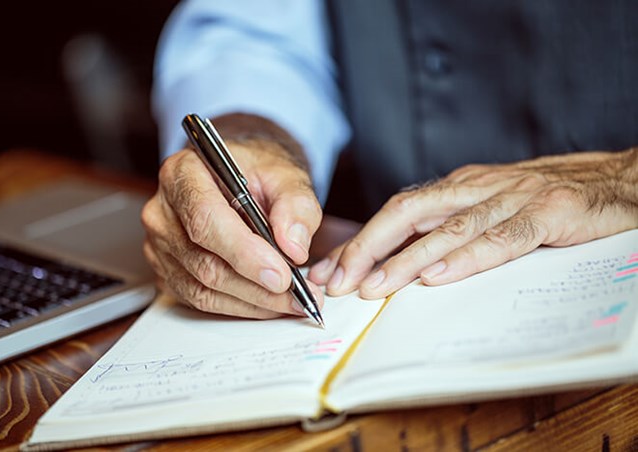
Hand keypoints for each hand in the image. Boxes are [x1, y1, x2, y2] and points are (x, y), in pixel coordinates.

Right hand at [142, 114, 323, 317]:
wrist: (240, 179)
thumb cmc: (256, 173)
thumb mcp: (285, 175)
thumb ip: (295, 205)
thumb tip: (294, 246)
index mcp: (183, 173)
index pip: (205, 219)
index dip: (244, 253)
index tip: (281, 275)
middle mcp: (162, 211)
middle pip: (204, 262)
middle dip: (257, 286)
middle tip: (298, 294)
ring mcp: (160, 245)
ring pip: (203, 288)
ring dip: (252, 302)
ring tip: (291, 301)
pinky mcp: (167, 271)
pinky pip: (200, 300)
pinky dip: (240, 306)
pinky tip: (268, 302)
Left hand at [309, 148, 637, 297]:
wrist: (620, 179)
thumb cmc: (550, 199)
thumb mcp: (491, 209)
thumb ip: (452, 230)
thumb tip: (404, 264)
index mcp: (460, 188)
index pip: (397, 213)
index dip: (360, 241)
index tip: (328, 270)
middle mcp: (477, 188)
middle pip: (407, 212)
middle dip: (366, 247)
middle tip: (336, 281)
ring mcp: (513, 197)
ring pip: (448, 227)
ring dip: (404, 259)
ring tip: (373, 286)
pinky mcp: (551, 212)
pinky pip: (504, 236)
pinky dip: (468, 257)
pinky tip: (437, 277)